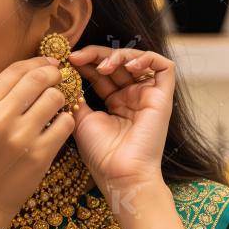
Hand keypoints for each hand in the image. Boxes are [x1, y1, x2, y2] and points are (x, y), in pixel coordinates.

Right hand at [0, 56, 75, 221]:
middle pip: (39, 78)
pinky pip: (65, 123)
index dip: (38, 61)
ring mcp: (20, 135)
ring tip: (55, 107)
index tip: (50, 63)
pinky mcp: (39, 154)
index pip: (16, 69)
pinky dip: (65, 121)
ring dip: (60, 99)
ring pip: (55, 98)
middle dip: (54, 75)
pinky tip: (57, 126)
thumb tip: (36, 68)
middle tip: (59, 79)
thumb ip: (0, 95)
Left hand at [68, 46, 173, 190]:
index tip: (67, 60)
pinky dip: (146, 58)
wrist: (120, 173)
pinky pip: (164, 66)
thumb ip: (76, 94)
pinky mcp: (163, 97)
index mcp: (113, 101)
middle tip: (77, 57)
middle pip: (117, 62)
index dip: (85, 62)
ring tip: (102, 66)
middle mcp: (131, 96)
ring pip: (137, 59)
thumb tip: (64, 73)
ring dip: (118, 55)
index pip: (100, 71)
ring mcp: (147, 95)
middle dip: (96, 55)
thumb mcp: (81, 117)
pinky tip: (127, 66)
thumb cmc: (100, 152)